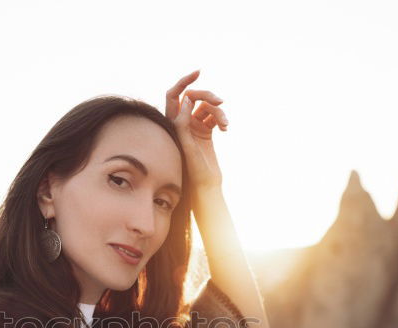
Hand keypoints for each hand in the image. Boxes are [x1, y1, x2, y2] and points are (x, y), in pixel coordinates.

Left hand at [165, 69, 227, 191]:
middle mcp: (181, 122)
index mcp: (172, 123)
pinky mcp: (205, 131)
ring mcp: (194, 126)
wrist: (205, 185)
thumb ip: (184, 123)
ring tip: (226, 124)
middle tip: (220, 102)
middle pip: (194, 97)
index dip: (184, 81)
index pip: (174, 95)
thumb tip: (188, 99)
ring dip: (218, 112)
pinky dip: (221, 119)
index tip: (198, 72)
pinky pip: (214, 116)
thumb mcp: (187, 146)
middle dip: (208, 97)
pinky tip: (225, 128)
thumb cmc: (192, 170)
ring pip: (207, 107)